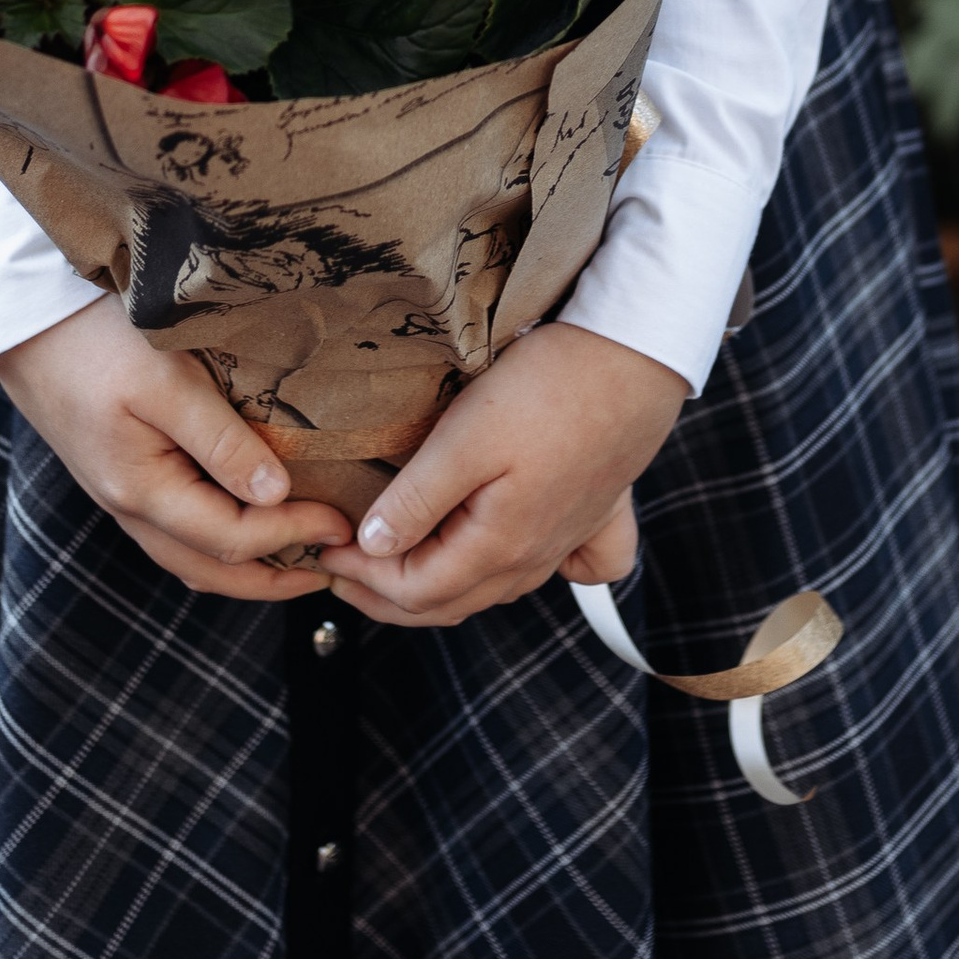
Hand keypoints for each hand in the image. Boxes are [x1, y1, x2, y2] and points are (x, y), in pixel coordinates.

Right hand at [0, 300, 351, 602]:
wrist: (28, 323)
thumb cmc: (98, 341)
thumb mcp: (166, 380)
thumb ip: (219, 440)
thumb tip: (274, 494)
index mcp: (143, 491)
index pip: (232, 540)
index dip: (293, 536)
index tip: (343, 519)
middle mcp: (131, 509)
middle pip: (212, 570)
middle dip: (277, 577)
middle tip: (335, 565)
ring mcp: (123, 499)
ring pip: (192, 560)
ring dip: (250, 568)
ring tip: (302, 556)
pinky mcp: (122, 478)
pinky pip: (178, 535)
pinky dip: (220, 544)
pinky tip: (249, 522)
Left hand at [326, 321, 687, 632]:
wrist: (632, 357)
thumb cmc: (549, 389)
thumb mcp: (463, 439)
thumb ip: (416, 501)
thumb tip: (373, 546)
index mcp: (499, 547)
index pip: (415, 591)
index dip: (362, 577)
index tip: (326, 547)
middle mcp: (535, 558)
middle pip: (451, 601)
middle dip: (387, 594)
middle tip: (341, 569)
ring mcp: (568, 540)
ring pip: (492, 587)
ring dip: (438, 585)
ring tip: (396, 561)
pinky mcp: (594, 515)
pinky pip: (567, 570)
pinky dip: (528, 575)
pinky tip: (510, 557)